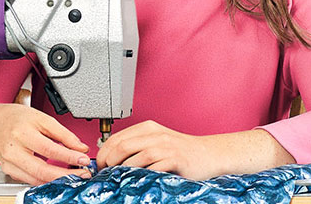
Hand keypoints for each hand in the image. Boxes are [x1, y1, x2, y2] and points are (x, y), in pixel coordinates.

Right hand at [0, 103, 93, 184]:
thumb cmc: (15, 119)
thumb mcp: (40, 117)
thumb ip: (62, 133)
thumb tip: (80, 147)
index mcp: (22, 132)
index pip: (49, 149)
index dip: (69, 156)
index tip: (84, 159)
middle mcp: (13, 150)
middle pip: (42, 169)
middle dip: (66, 175)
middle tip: (83, 173)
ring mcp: (9, 163)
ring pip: (36, 179)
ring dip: (58, 180)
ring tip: (74, 176)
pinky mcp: (9, 171)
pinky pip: (30, 180)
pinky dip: (46, 181)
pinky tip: (58, 177)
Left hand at [95, 121, 288, 180]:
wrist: (210, 154)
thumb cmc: (182, 151)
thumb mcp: (157, 142)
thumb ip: (137, 146)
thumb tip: (111, 159)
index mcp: (148, 128)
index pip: (116, 138)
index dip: (104, 153)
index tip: (101, 165)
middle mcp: (155, 134)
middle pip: (121, 147)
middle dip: (109, 163)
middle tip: (106, 174)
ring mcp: (165, 146)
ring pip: (134, 157)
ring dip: (122, 171)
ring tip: (119, 179)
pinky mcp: (175, 159)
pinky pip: (152, 168)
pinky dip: (141, 176)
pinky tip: (137, 181)